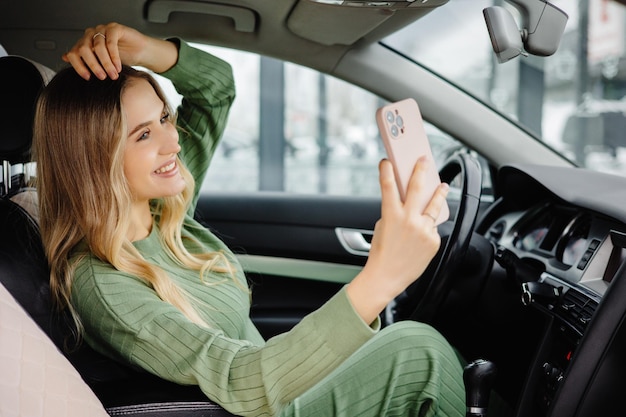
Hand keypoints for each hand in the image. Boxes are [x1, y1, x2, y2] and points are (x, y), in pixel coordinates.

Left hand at [62, 22, 177, 79]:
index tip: (88, 78)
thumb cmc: (122, 58)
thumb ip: (84, 61)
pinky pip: (110, 42)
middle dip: (93, 65)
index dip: (78, 66)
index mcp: (84, 43)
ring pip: (98, 47)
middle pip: (84, 49)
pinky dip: (114, 56)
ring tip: (113, 74)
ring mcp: (102, 30)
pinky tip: (118, 66)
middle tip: (102, 77)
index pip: (73, 53)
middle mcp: (91, 35)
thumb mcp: (101, 64)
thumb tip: (64, 58)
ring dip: (106, 63)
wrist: (141, 52)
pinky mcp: (114, 28)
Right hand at [346, 157, 448, 323]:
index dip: (386, 171)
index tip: (387, 161)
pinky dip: (429, 228)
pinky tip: (423, 233)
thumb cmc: (381, 253)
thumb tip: (409, 203)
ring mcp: (423, 230)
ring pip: (434, 206)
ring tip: (443, 186)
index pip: (388, 186)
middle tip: (424, 160)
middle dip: (421, 171)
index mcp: (391, 215)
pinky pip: (433, 228)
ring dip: (439, 194)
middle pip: (418, 188)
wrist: (386, 277)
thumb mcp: (383, 227)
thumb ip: (395, 212)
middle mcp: (409, 220)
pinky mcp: (434, 240)